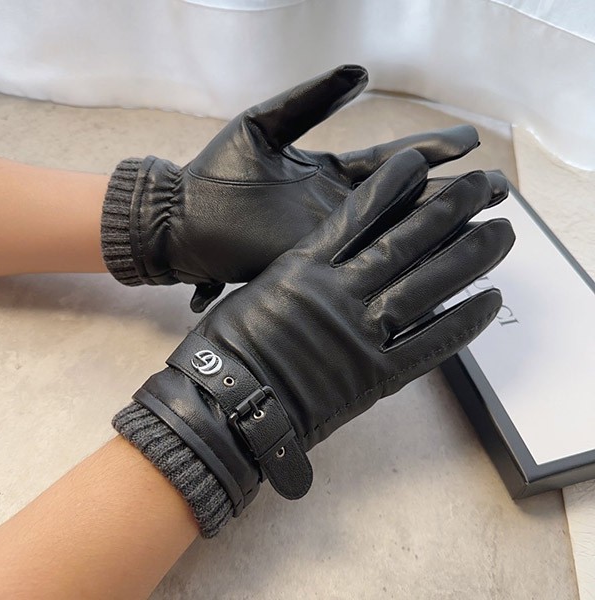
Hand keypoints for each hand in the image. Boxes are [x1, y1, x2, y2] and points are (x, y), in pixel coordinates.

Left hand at [101, 65, 484, 310]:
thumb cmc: (216, 174)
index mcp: (331, 175)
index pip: (393, 161)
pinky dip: (404, 259)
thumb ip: (311, 100)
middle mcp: (341, 209)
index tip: (470, 139)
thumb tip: (361, 72)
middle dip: (453, 192)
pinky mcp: (320, 265)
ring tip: (485, 218)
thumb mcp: (265, 126)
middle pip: (408, 200)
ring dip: (441, 227)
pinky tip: (439, 255)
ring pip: (396, 233)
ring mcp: (333, 241)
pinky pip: (368, 261)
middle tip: (498, 186)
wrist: (183, 223)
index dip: (432, 150)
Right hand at [121, 148, 513, 522]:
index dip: (394, 186)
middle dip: (449, 209)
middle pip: (405, 242)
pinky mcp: (374, 375)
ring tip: (502, 231)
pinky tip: (490, 300)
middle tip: (485, 184)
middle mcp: (338, 292)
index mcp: (302, 267)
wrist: (224, 407)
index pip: (358, 215)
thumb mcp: (255, 293)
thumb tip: (325, 259)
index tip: (421, 162)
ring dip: (469, 257)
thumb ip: (295, 274)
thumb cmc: (226, 349)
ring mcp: (361, 333)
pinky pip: (428, 345)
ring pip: (426, 285)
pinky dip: (463, 323)